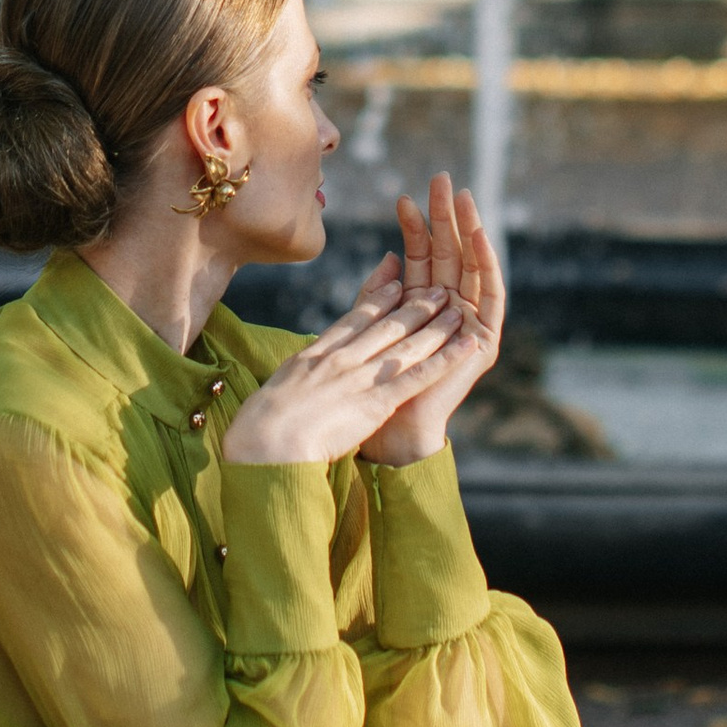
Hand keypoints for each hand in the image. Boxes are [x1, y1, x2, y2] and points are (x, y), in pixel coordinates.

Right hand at [221, 242, 463, 466]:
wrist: (267, 441)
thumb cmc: (261, 427)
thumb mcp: (275, 390)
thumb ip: (295, 379)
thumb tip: (297, 375)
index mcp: (316, 356)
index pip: (354, 321)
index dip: (379, 301)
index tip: (396, 284)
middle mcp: (342, 359)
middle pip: (386, 326)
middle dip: (415, 306)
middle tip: (437, 288)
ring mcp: (360, 378)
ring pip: (407, 344)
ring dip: (436, 325)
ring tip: (456, 307)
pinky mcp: (376, 402)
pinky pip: (418, 377)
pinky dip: (446, 359)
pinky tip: (465, 345)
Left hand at [359, 177, 503, 467]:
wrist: (389, 432)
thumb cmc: (373, 387)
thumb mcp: (369, 329)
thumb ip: (377, 294)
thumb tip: (389, 256)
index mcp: (419, 307)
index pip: (421, 258)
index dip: (414, 228)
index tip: (402, 197)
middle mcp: (448, 311)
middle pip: (449, 254)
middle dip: (445, 216)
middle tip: (440, 179)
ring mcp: (469, 324)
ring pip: (471, 266)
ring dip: (469, 230)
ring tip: (462, 197)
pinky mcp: (484, 339)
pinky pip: (491, 294)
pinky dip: (486, 263)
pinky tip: (480, 236)